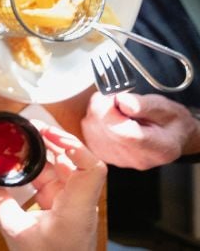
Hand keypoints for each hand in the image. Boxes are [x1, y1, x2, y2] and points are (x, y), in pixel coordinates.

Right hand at [0, 123, 105, 250]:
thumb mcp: (15, 230)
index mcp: (76, 208)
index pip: (91, 168)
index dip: (75, 146)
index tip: (52, 136)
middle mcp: (80, 203)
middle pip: (77, 161)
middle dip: (55, 140)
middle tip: (33, 128)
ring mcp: (74, 204)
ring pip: (65, 168)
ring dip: (47, 153)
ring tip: (26, 140)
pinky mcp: (65, 208)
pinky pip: (55, 181)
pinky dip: (41, 170)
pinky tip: (25, 164)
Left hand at [81, 92, 199, 169]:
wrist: (169, 137)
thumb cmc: (169, 121)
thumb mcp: (166, 107)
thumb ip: (143, 105)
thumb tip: (121, 101)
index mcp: (158, 149)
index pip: (123, 134)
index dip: (111, 111)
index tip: (115, 97)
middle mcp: (136, 159)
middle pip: (103, 130)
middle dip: (103, 107)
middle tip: (117, 99)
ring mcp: (118, 160)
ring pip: (91, 130)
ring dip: (97, 112)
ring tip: (116, 109)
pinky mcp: (104, 156)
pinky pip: (87, 133)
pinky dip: (94, 120)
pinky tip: (109, 118)